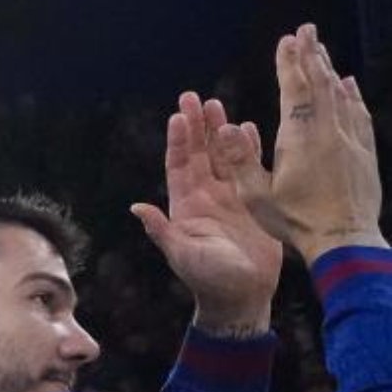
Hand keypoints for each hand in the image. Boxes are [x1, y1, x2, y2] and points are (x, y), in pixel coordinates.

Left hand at [130, 92, 283, 334]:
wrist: (241, 295)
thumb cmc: (208, 279)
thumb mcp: (182, 254)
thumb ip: (162, 230)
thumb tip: (136, 207)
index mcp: (186, 206)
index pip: (180, 166)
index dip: (179, 141)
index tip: (177, 116)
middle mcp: (206, 197)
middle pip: (201, 154)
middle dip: (197, 126)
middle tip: (194, 96)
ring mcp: (231, 197)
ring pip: (225, 156)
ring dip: (221, 131)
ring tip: (218, 103)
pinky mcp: (255, 201)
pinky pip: (252, 168)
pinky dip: (250, 148)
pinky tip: (250, 127)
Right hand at [214, 23, 384, 264]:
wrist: (345, 240)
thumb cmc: (296, 222)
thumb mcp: (256, 197)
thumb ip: (240, 161)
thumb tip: (224, 128)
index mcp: (301, 138)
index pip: (296, 90)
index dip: (290, 63)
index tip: (287, 39)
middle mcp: (329, 132)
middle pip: (321, 84)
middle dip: (312, 54)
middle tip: (307, 30)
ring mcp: (351, 140)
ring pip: (341, 95)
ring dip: (330, 70)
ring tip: (322, 52)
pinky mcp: (365, 153)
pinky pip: (359, 114)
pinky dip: (352, 95)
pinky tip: (349, 85)